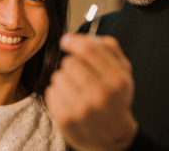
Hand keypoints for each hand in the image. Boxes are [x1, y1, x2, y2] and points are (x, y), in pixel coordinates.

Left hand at [46, 34, 137, 150]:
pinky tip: (68, 100)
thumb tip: (87, 36)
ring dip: (63, 79)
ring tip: (75, 90)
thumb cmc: (115, 97)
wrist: (112, 136)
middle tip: (80, 76)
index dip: (73, 41)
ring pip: (58, 76)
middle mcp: (100, 94)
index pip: (88, 49)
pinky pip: (50, 91)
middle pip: (69, 62)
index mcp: (116, 80)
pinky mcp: (65, 119)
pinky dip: (56, 93)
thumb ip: (109, 49)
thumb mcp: (123, 72)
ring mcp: (82, 109)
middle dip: (71, 65)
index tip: (66, 40)